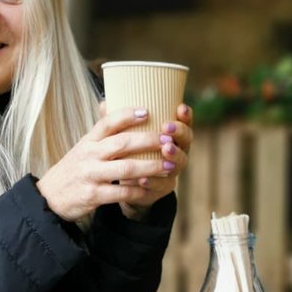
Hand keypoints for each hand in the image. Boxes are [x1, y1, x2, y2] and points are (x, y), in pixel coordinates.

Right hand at [36, 106, 180, 222]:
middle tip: (169, 139)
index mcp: (88, 141)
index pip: (107, 122)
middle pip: (122, 143)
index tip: (147, 111)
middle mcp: (89, 155)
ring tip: (169, 165)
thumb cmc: (73, 169)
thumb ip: (99, 131)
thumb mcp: (82, 147)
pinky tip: (152, 189)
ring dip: (151, 166)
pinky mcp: (93, 195)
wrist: (50, 198)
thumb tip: (108, 101)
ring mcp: (91, 175)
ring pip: (126, 168)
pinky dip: (139, 190)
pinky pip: (121, 192)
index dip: (127, 115)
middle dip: (149, 140)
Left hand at [119, 102, 193, 220]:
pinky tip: (143, 179)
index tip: (180, 107)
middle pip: (186, 140)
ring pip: (180, 162)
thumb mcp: (124, 136)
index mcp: (170, 134)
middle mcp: (176, 150)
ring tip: (165, 150)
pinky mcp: (163, 188)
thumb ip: (118, 121)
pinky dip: (153, 181)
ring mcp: (172, 170)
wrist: (128, 184)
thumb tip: (104, 103)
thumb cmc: (129, 153)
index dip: (185, 115)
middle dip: (179, 132)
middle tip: (167, 127)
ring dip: (174, 155)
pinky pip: (162, 185)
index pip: (184, 121)